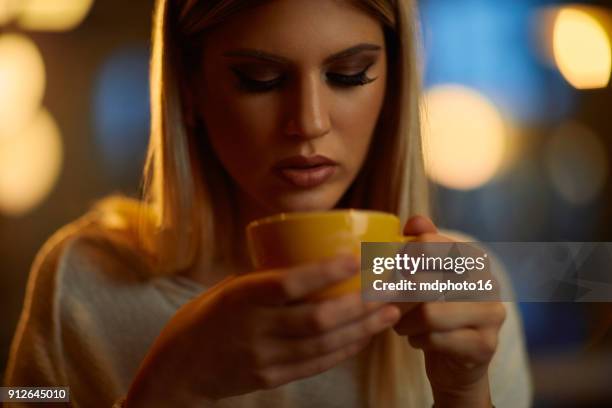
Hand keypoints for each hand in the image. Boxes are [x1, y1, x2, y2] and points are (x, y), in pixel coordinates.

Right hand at [125, 254, 400, 405]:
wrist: (178, 370)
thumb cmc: (204, 318)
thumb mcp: (229, 289)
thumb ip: (268, 281)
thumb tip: (314, 264)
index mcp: (240, 298)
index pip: (287, 283)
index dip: (325, 271)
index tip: (357, 257)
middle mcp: (253, 329)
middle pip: (317, 319)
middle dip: (360, 304)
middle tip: (389, 289)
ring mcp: (264, 358)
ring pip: (324, 344)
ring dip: (362, 328)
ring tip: (389, 313)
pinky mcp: (271, 378)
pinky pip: (316, 364)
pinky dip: (345, 349)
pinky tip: (364, 336)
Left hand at [392, 216, 504, 407]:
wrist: (459, 363)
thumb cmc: (437, 311)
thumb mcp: (429, 276)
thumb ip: (423, 245)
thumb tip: (414, 221)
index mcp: (473, 257)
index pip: (430, 244)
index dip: (403, 257)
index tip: (394, 271)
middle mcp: (488, 281)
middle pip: (426, 280)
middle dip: (398, 295)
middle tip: (389, 303)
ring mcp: (491, 314)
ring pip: (430, 313)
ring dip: (405, 321)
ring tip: (401, 324)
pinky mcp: (485, 345)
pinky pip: (436, 339)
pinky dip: (418, 340)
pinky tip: (417, 340)